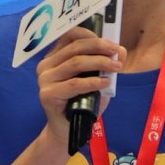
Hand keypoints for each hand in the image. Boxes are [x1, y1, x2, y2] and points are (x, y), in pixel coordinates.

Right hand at [34, 27, 123, 143]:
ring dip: (100, 62)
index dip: (90, 35)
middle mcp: (46, 65)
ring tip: (116, 68)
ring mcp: (45, 80)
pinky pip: (75, 84)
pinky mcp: (48, 94)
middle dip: (99, 47)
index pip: (69, 36)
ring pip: (76, 63)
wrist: (67, 130)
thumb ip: (104, 64)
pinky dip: (93, 82)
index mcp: (54, 57)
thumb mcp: (95, 79)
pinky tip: (105, 83)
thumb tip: (119, 51)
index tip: (110, 41)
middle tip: (116, 51)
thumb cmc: (81, 103)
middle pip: (75, 48)